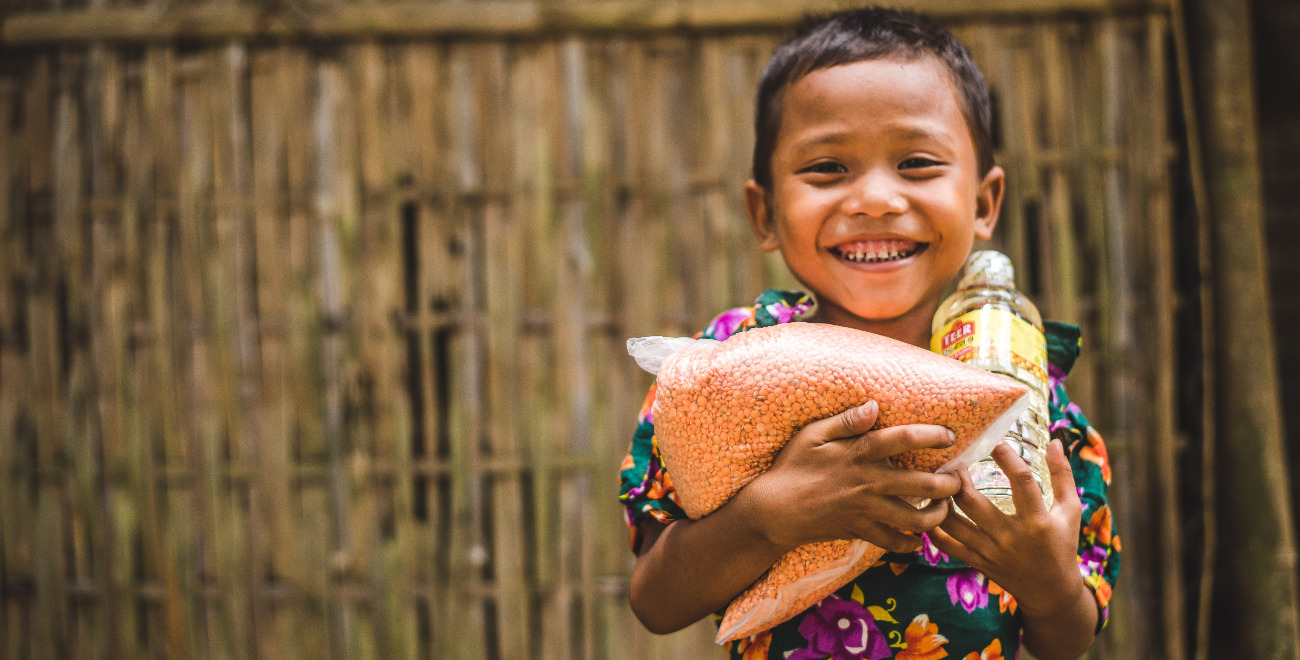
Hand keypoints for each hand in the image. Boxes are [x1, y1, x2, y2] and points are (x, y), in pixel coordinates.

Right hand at [739, 400, 962, 553]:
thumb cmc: (792, 467)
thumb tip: (874, 405)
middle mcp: (868, 483)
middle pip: (923, 485)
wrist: (774, 511)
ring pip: (916, 519)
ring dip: (938, 515)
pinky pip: (894, 543)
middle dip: (949, 483)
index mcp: (858, 455)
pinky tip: (919, 538)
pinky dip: (911, 543)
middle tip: (958, 477)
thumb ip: (845, 421)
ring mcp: (866, 511)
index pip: (903, 440)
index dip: (931, 435)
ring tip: (946, 506)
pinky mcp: (861, 531)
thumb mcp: (812, 435)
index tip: (950, 435)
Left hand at [929, 439, 1086, 617]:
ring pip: (952, 523)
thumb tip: (1055, 441)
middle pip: (973, 502)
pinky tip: (931, 506)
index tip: (994, 439)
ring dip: (940, 499)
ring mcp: (990, 552)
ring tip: (937, 478)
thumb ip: (1063, 476)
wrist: (1051, 592)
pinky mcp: (976, 562)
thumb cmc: (1062, 545)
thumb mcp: (1070, 511)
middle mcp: (1010, 537)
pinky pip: (945, 544)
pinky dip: (932, 526)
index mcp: (1038, 522)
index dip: (1007, 458)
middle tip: (951, 457)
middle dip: (958, 477)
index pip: (1022, 482)